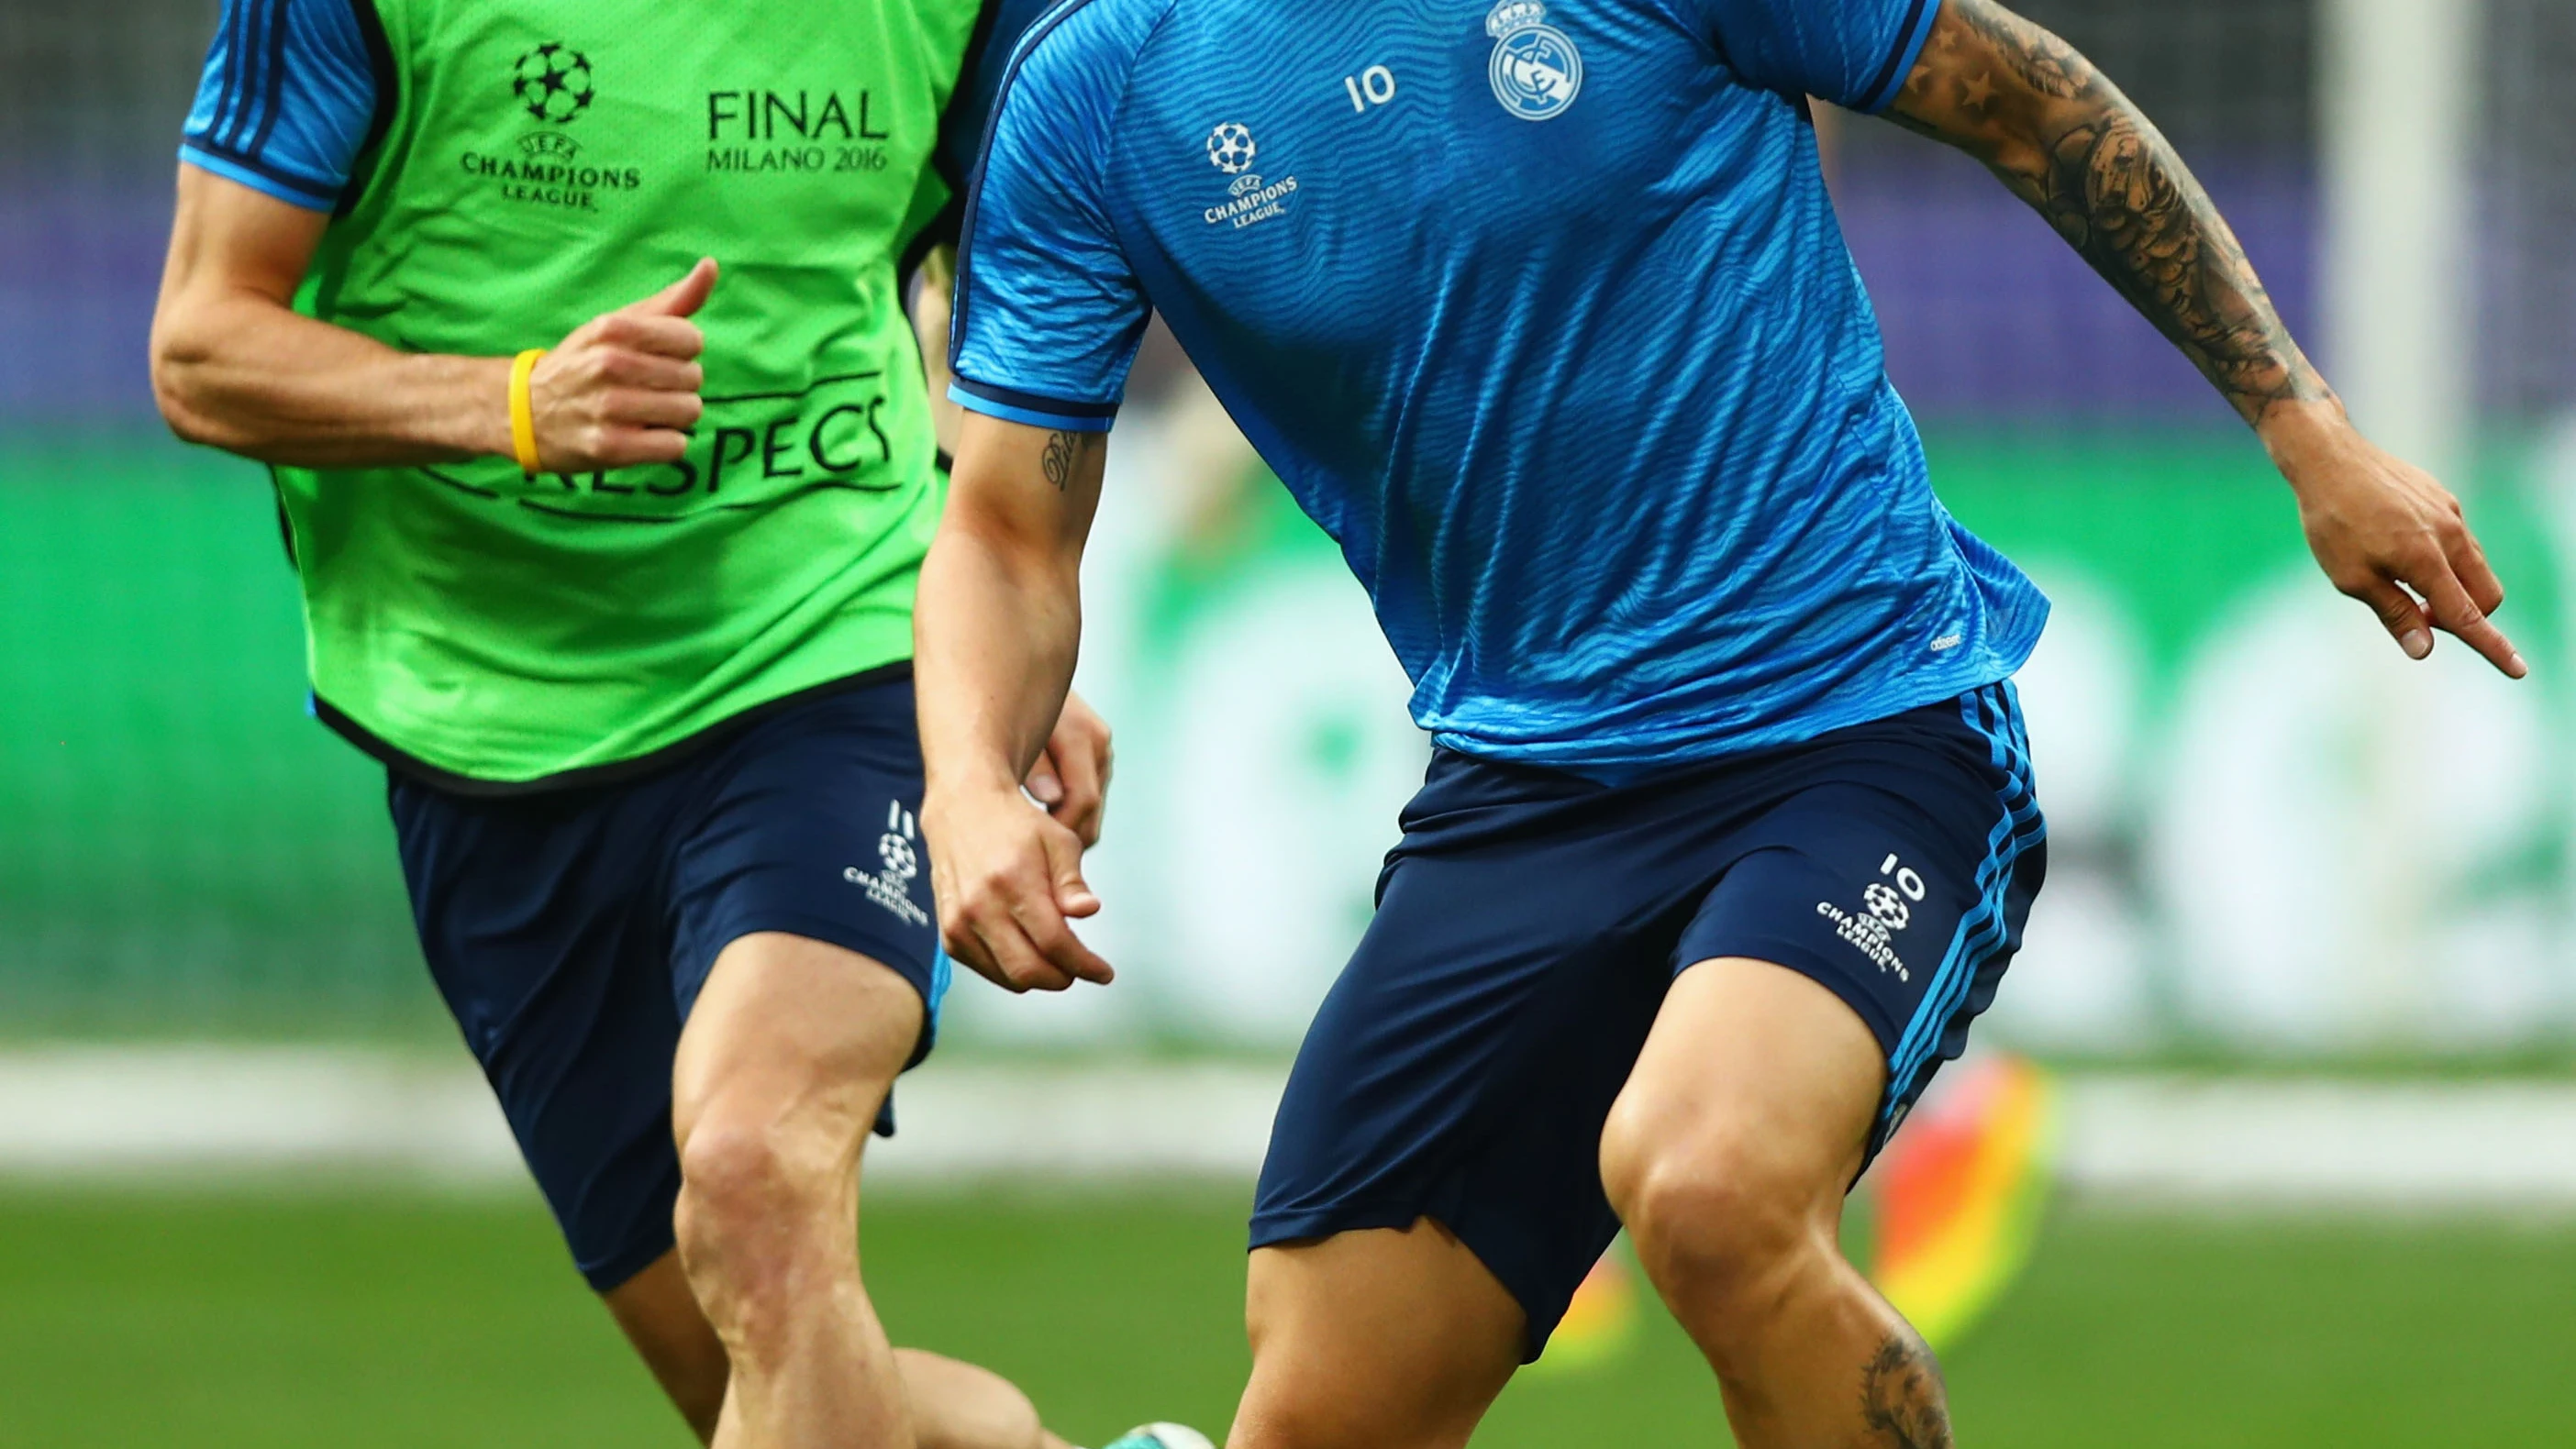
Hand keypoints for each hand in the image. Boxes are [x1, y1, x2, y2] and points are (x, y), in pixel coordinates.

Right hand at [522, 259, 716, 471]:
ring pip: (688, 411)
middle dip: (677, 385)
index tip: (657, 356)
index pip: (691, 339)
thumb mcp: (619, 324)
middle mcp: (607, 364)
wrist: (525, 412)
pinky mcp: (608, 448)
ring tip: (644, 412)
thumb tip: (711, 265)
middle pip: (693, 377)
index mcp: (611, 328)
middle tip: (645, 388)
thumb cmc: (585, 362)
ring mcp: (607, 408)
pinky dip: (665, 444)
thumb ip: (672, 300)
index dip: (682, 351)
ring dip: (673, 416)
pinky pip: (675, 446)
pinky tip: (641, 435)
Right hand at [923, 780, 1112, 992]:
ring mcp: (960, 923)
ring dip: (1039, 977)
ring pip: (1008, 977)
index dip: (1084, 965)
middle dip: (1063, 977)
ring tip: (1056, 957)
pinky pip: (986, 970)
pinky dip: (1011, 969)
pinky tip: (1026, 949)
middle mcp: (981, 905)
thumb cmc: (1016, 824)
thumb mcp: (1058, 841)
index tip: (1103, 972)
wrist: (963, 809)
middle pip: (1029, 970)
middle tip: (1080, 967)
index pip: (1054, 942)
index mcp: (1014, 881)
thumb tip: (1089, 911)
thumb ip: (1072, 882)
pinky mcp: (949, 933)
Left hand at [1020, 690, 1113, 846]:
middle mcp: (1099, 744)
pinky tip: (1036, 820)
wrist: (1012, 676)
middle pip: (1090, 814)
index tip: (1028, 851)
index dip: (1057, 831)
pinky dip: (1064, 816)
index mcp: (1083, 734)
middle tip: (1025, 856)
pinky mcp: (1095, 760)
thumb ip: (1033, 765)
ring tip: (1026, 839)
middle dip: (1060, 839)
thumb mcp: (1012, 731)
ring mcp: (1100, 753)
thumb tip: (1051, 797)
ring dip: (1062, 829)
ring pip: (1091, 814)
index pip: (1082, 800)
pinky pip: (1086, 803)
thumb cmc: (1004, 703)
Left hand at [2265, 401, 2526, 678]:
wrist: (2329, 458)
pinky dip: (2443, 558)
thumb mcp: (2352, 577)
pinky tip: (2399, 545)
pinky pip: (2458, 540)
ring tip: (2400, 579)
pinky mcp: (2444, 499)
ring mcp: (2451, 514)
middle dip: (2466, 616)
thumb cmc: (2333, 522)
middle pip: (2485, 594)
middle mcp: (2450, 535)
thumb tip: (2424, 648)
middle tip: (2419, 616)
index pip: (2468, 615)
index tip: (2517, 670)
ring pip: (2474, 566)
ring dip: (2453, 587)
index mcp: (2426, 559)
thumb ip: (2394, 613)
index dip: (2492, 647)